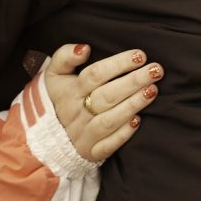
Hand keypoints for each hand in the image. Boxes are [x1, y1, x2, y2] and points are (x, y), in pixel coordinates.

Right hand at [39, 44, 155, 163]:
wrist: (45, 134)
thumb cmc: (60, 97)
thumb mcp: (54, 74)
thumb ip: (65, 56)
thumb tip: (84, 48)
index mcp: (69, 91)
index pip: (95, 74)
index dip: (118, 64)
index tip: (140, 55)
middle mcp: (76, 112)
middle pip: (107, 96)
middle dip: (133, 82)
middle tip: (155, 71)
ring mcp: (84, 134)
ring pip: (110, 120)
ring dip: (133, 105)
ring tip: (153, 91)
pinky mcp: (91, 151)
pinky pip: (108, 145)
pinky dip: (123, 134)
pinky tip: (138, 121)